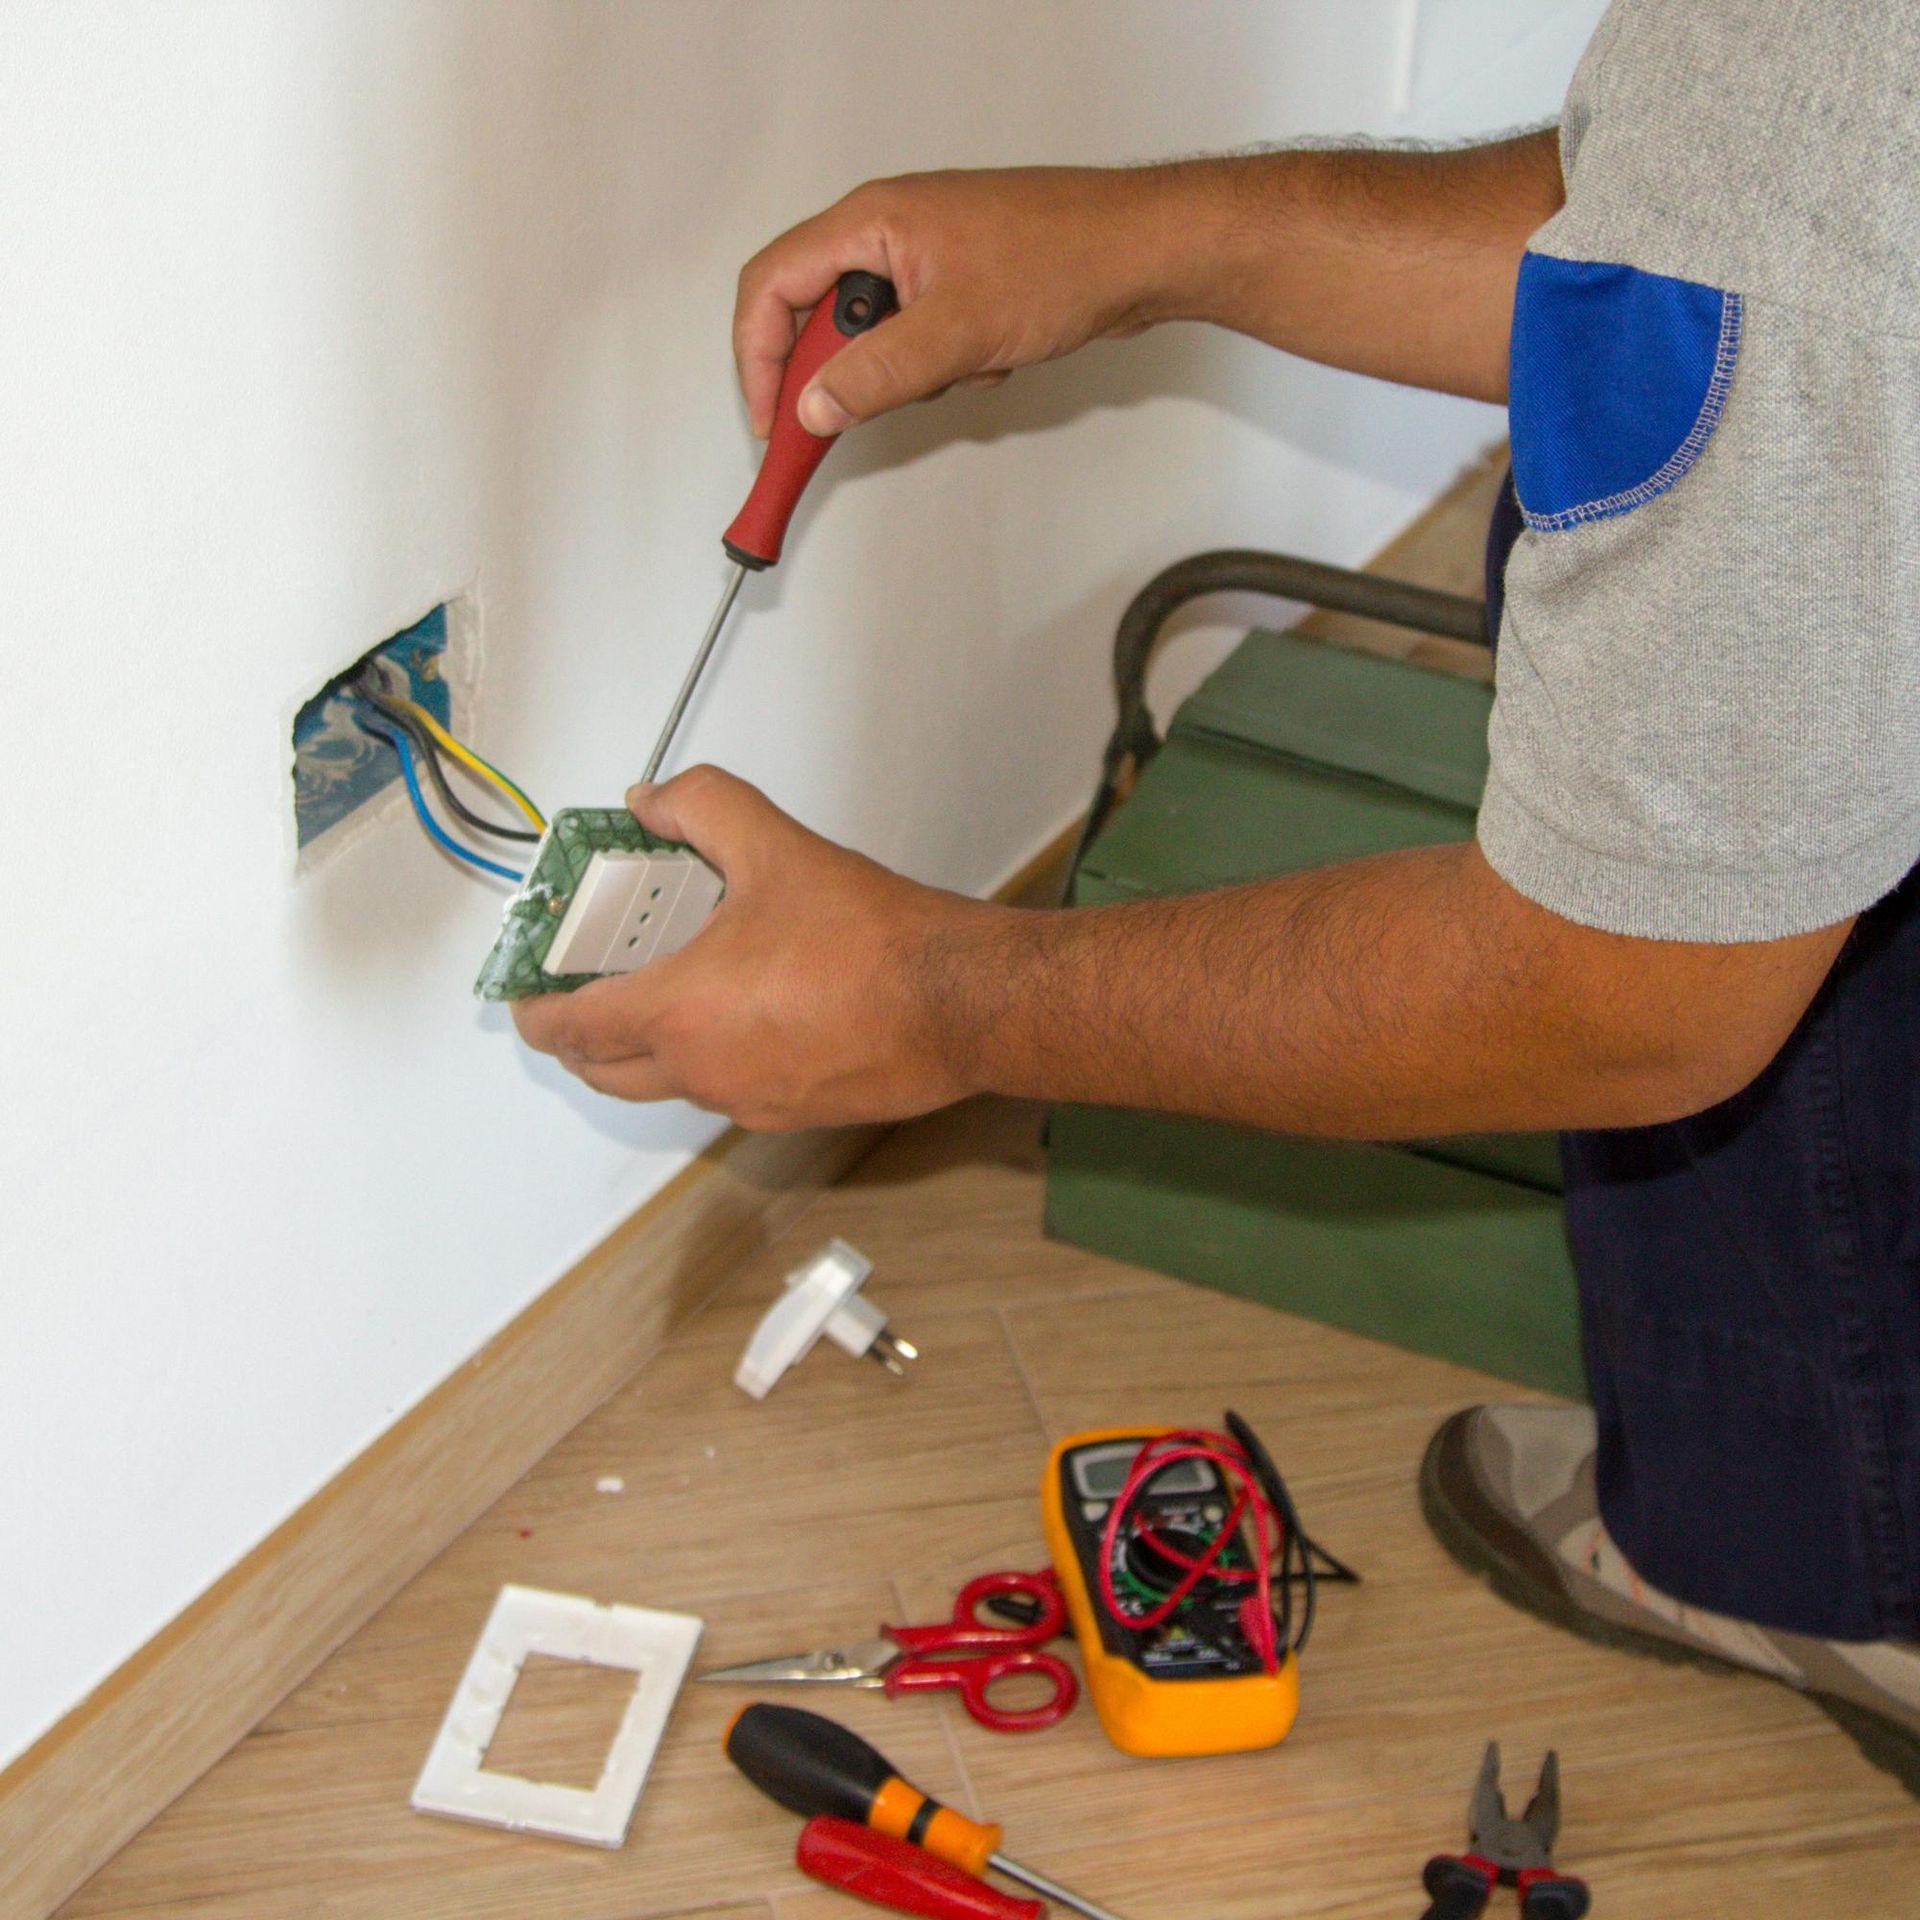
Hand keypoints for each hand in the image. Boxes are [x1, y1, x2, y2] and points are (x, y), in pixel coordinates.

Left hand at [512, 768, 999, 1129]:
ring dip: (650, 1044)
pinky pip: (725, 1090)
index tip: (529, 991)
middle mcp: (701, 1071)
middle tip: (591, 986)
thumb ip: (703, 807)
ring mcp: (745, 1101)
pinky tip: (749, 1008)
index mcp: (677, 1012)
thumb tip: (657, 800)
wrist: (959, 1004)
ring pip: (667, 1083)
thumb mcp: (777, 846)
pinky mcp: (791, 1113)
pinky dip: (711, 1056)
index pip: (569, 1028)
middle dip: (582, 1035)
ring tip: (675, 984)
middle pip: (604, 1071)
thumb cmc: (874, 941)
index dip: (536, 1009)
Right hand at [734, 165, 1206, 437]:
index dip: (759, 358)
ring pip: (876, 339)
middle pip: (819, 317)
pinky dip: (948, 366)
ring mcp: (924, 260)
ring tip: (963, 366)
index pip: (772, 287)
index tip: (772, 420)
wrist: (1142, 252)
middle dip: (847, 372)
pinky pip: (921, 342)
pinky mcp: (958, 287)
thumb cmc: (1063, 257)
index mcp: (869, 222)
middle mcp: (887, 232)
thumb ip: (875, 374)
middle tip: (862, 413)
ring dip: (909, 373)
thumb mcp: (955, 332)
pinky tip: (991, 359)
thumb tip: (815, 407)